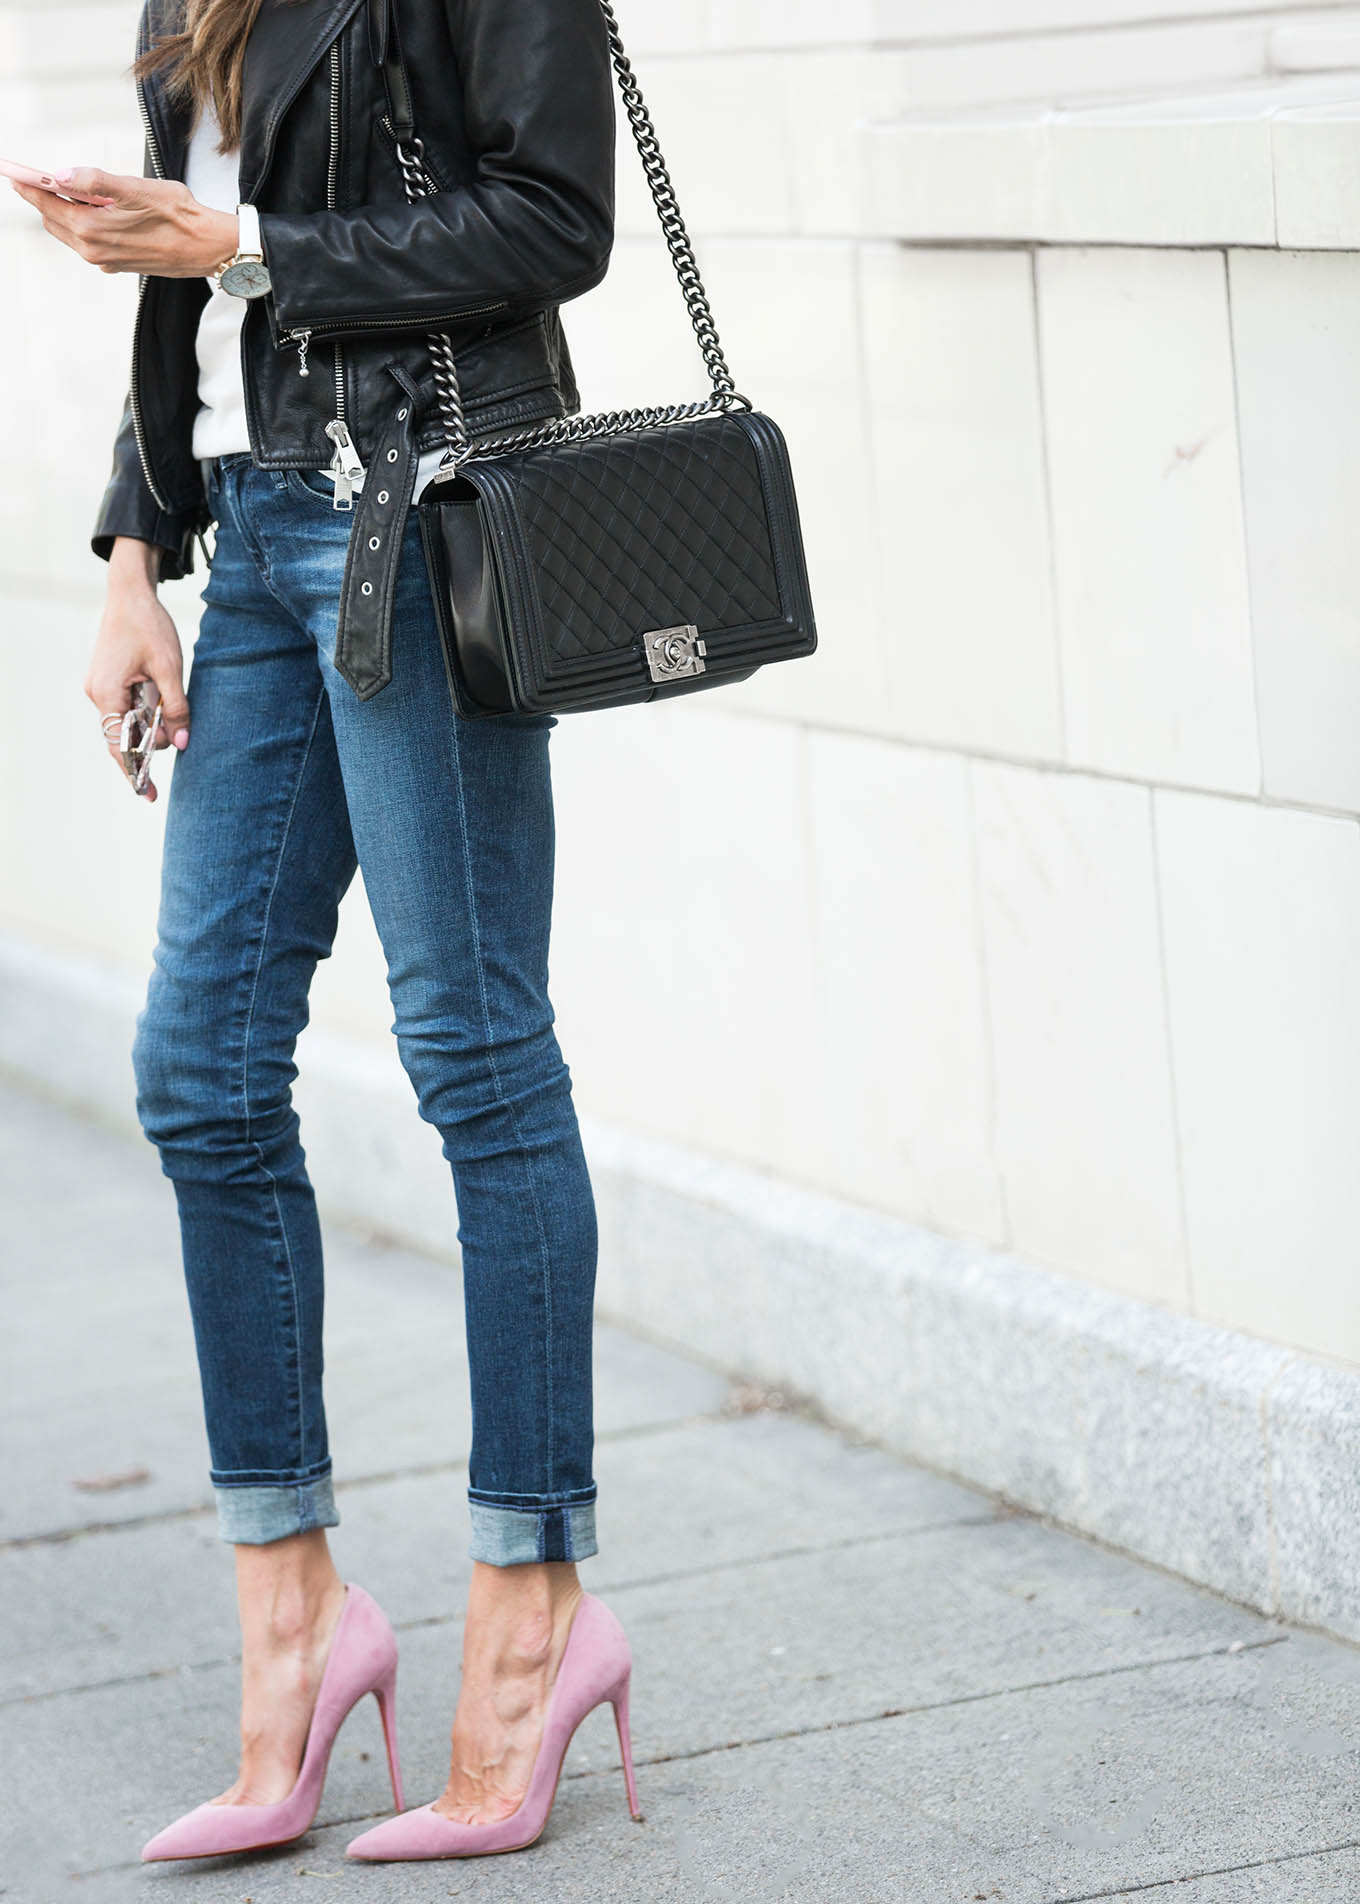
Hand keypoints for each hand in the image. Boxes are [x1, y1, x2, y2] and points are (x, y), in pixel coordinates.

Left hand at [10, 168, 237, 277]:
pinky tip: (98, 210)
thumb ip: (94, 180)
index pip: (46, 203)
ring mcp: (106, 259)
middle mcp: (94, 250)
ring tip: (70, 190)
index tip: (12, 172)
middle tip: (35, 176)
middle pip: (54, 219)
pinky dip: (84, 223)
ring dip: (66, 210)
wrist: (209, 247)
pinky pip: (89, 242)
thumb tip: (60, 174)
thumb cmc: (179, 216)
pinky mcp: (119, 263)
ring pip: (70, 231)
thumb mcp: (134, 189)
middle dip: (44, 197)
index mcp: (92, 229)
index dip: (28, 185)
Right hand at [88, 539, 190, 803]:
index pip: (119, 746)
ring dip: (149, 722)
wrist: (130, 594)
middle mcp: (97, 694)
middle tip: (177, 732)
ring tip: (170, 706)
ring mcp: (99, 686)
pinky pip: (125, 706)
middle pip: (123, 736)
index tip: (148, 794)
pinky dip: (143, 710)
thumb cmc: (150, 627)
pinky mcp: (106, 679)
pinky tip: (160, 700)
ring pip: (126, 721)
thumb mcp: (171, 669)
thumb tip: (183, 743)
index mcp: (107, 694)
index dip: (135, 772)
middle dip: (150, 742)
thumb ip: (177, 708)